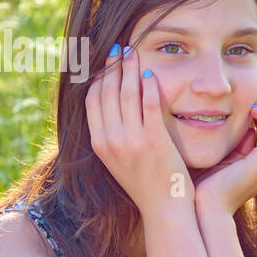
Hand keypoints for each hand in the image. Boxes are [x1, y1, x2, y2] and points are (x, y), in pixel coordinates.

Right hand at [85, 45, 191, 215]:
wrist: (163, 208)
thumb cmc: (145, 184)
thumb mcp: (117, 160)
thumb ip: (111, 136)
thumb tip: (109, 110)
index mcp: (99, 143)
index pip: (92, 100)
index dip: (97, 77)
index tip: (103, 61)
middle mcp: (110, 140)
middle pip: (106, 92)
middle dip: (112, 66)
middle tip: (118, 48)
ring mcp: (131, 140)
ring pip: (125, 94)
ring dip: (128, 69)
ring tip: (133, 52)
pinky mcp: (154, 141)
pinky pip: (149, 105)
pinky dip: (148, 87)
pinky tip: (150, 75)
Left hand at [192, 85, 256, 216]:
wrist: (203, 210)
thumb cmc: (200, 189)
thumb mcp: (212, 160)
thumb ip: (221, 144)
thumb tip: (216, 121)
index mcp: (256, 168)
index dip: (256, 114)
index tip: (244, 97)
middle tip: (255, 88)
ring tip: (255, 92)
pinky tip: (250, 108)